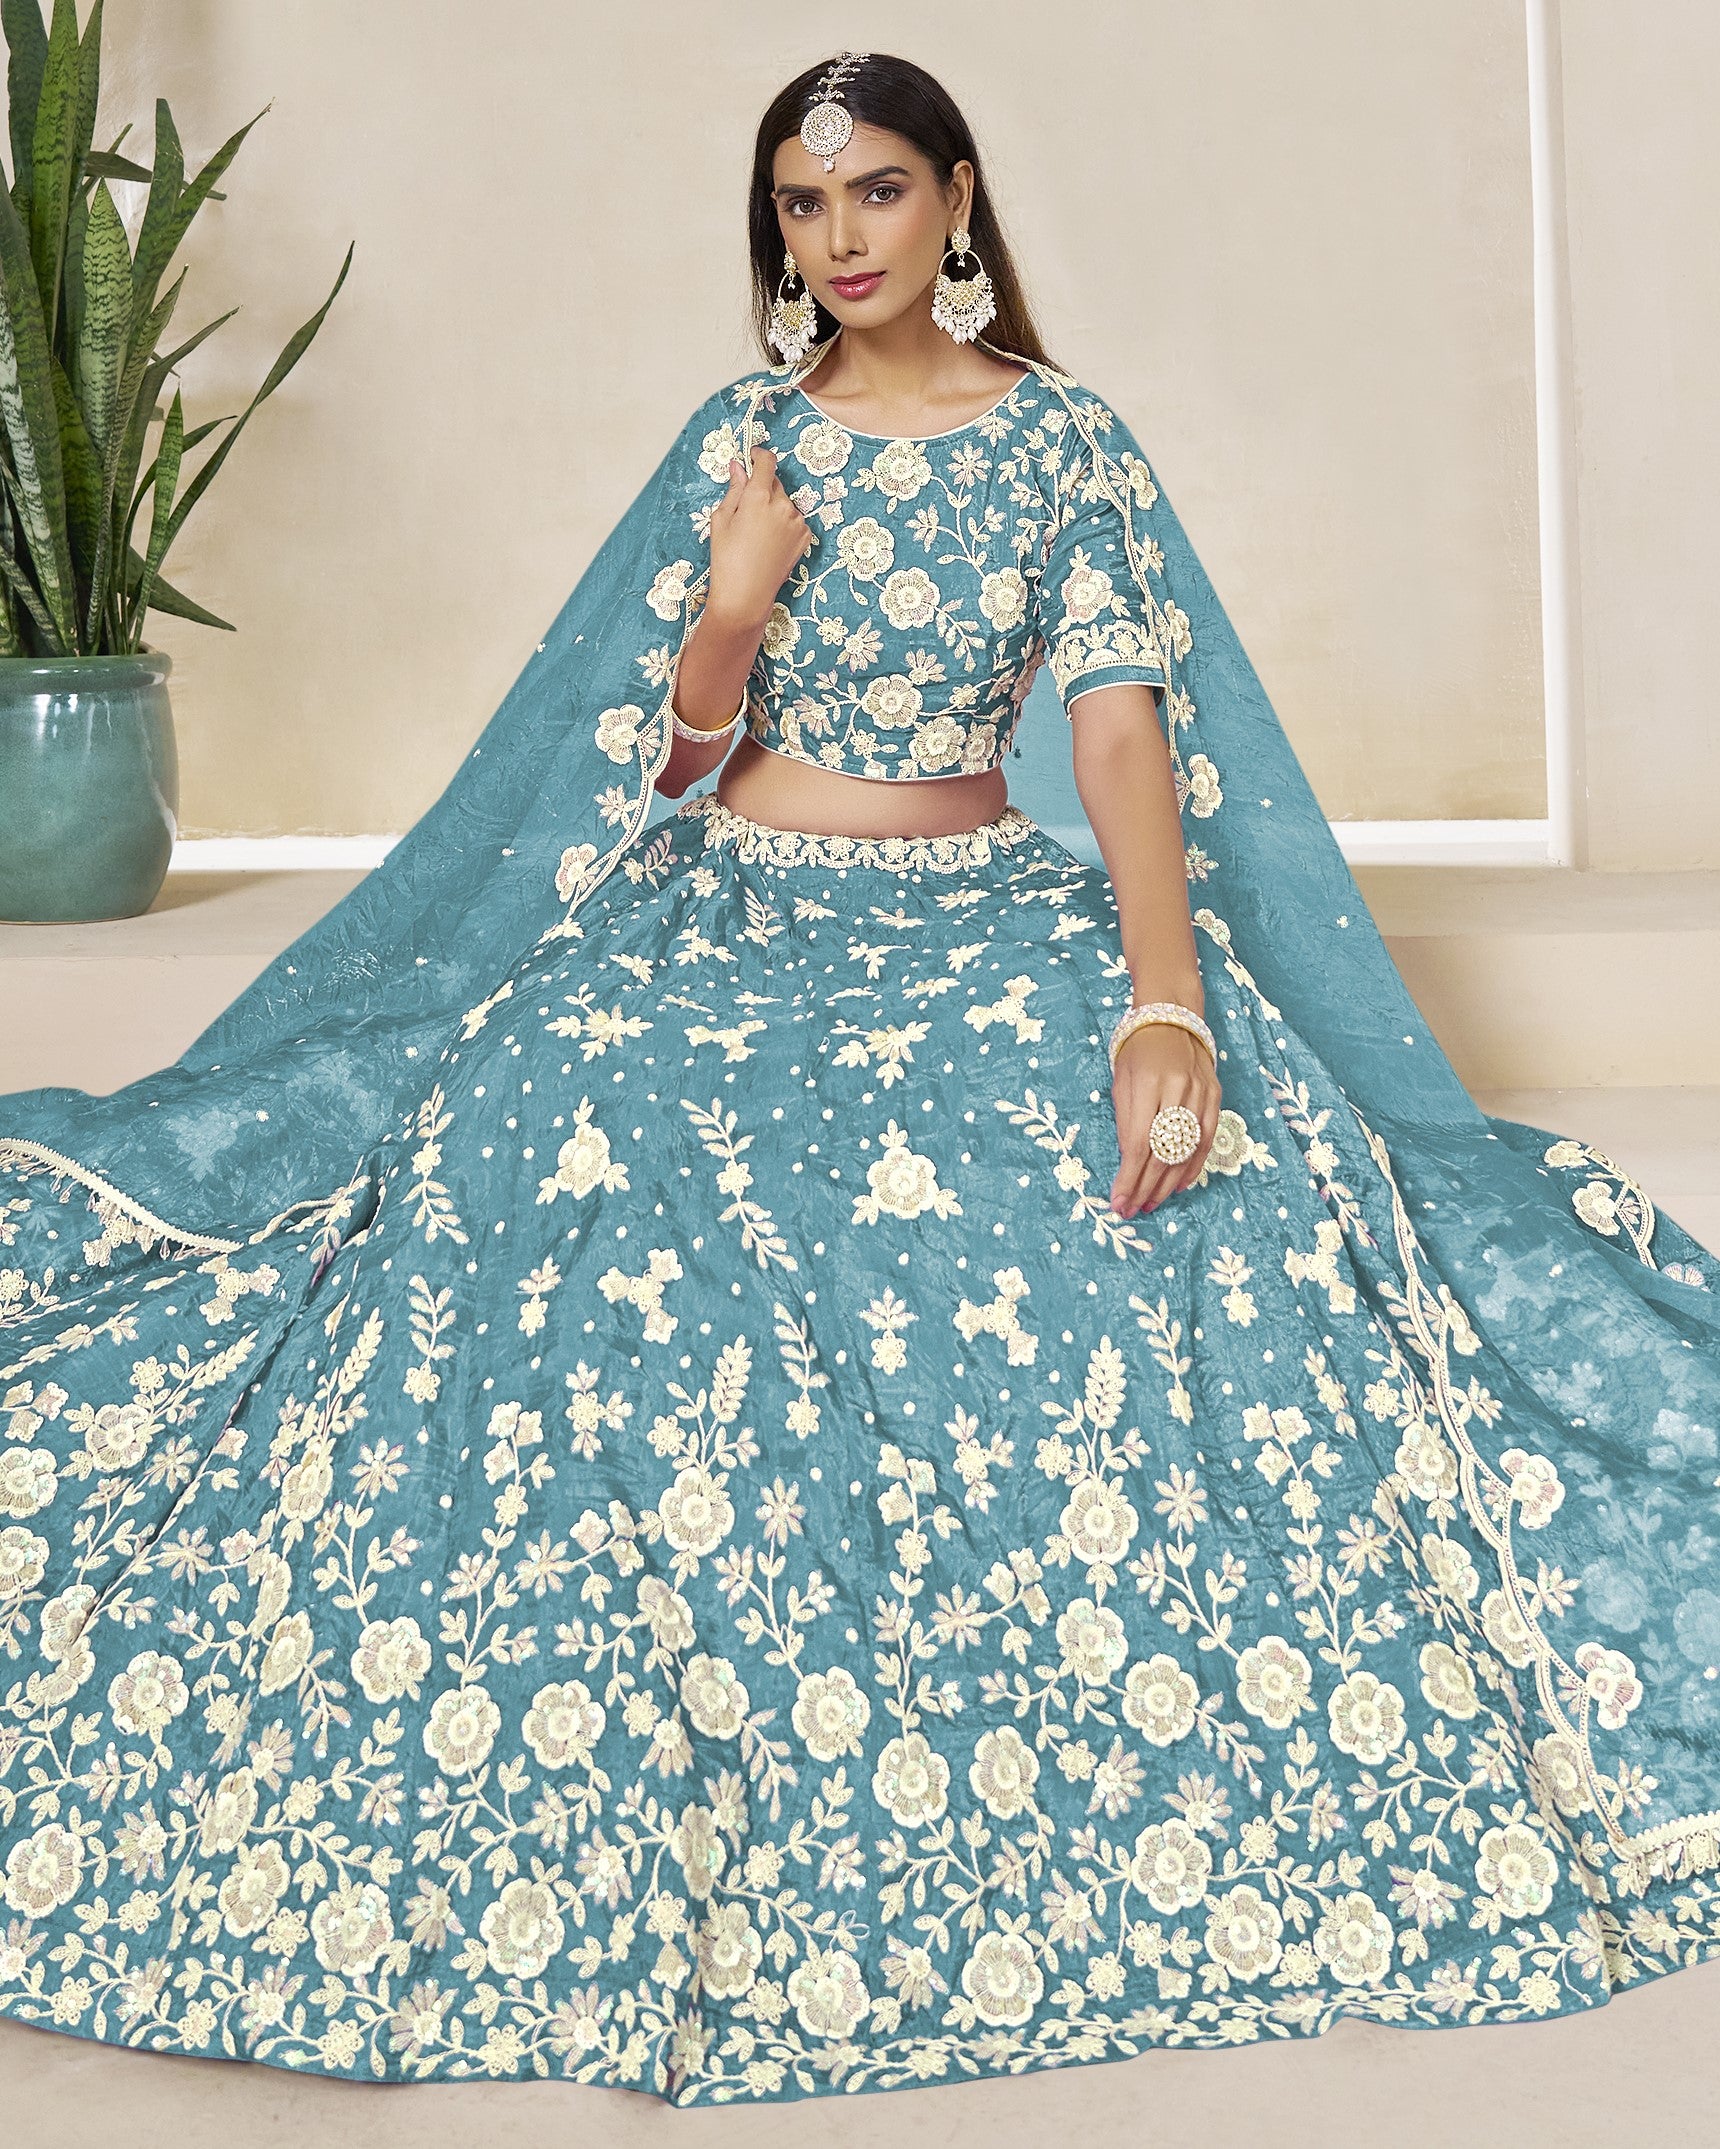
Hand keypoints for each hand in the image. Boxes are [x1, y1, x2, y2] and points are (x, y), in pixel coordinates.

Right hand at [706, 447, 812, 628]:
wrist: (746, 595)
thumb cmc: (727, 559)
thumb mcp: (722, 519)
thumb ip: (734, 489)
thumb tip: (738, 467)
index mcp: (759, 496)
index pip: (767, 462)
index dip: (759, 456)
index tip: (753, 457)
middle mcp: (783, 505)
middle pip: (775, 482)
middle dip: (762, 488)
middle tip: (747, 509)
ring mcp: (797, 521)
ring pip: (785, 503)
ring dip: (773, 508)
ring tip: (757, 533)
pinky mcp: (805, 537)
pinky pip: (793, 520)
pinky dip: (783, 524)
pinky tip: (769, 542)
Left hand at [1109, 1021, 1220, 1217]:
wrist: (1172, 1020)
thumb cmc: (1138, 1052)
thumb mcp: (1120, 1083)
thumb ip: (1126, 1123)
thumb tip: (1129, 1166)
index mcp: (1148, 1083)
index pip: (1139, 1143)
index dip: (1128, 1177)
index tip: (1117, 1201)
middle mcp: (1178, 1089)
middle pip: (1164, 1152)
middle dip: (1145, 1187)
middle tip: (1132, 1210)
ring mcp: (1201, 1093)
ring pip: (1187, 1151)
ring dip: (1168, 1184)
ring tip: (1151, 1203)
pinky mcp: (1215, 1097)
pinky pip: (1206, 1141)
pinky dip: (1193, 1167)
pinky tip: (1179, 1186)